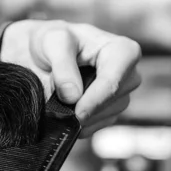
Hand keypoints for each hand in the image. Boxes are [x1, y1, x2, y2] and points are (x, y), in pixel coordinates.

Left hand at [0, 19, 140, 137]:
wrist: (43, 59)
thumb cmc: (52, 43)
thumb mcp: (52, 42)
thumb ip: (63, 65)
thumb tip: (73, 96)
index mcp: (122, 50)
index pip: (116, 80)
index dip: (96, 99)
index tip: (77, 113)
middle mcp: (128, 75)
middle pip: (113, 101)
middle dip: (86, 108)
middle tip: (58, 107)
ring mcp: (120, 97)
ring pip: (106, 117)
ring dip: (81, 118)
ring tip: (59, 104)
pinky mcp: (107, 114)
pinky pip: (96, 127)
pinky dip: (78, 125)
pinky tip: (65, 114)